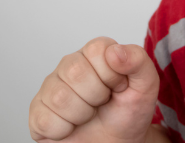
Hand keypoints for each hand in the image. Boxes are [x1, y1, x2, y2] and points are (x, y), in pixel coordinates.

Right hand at [28, 37, 160, 142]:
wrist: (119, 141)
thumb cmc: (129, 111)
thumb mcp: (146, 85)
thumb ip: (138, 61)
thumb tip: (115, 51)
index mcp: (95, 52)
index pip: (96, 51)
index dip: (112, 74)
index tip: (119, 86)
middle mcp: (69, 65)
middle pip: (75, 73)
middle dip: (97, 95)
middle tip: (103, 102)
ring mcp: (50, 87)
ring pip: (60, 98)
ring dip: (82, 114)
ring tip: (89, 114)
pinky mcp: (38, 111)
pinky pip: (46, 120)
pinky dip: (65, 130)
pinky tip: (73, 125)